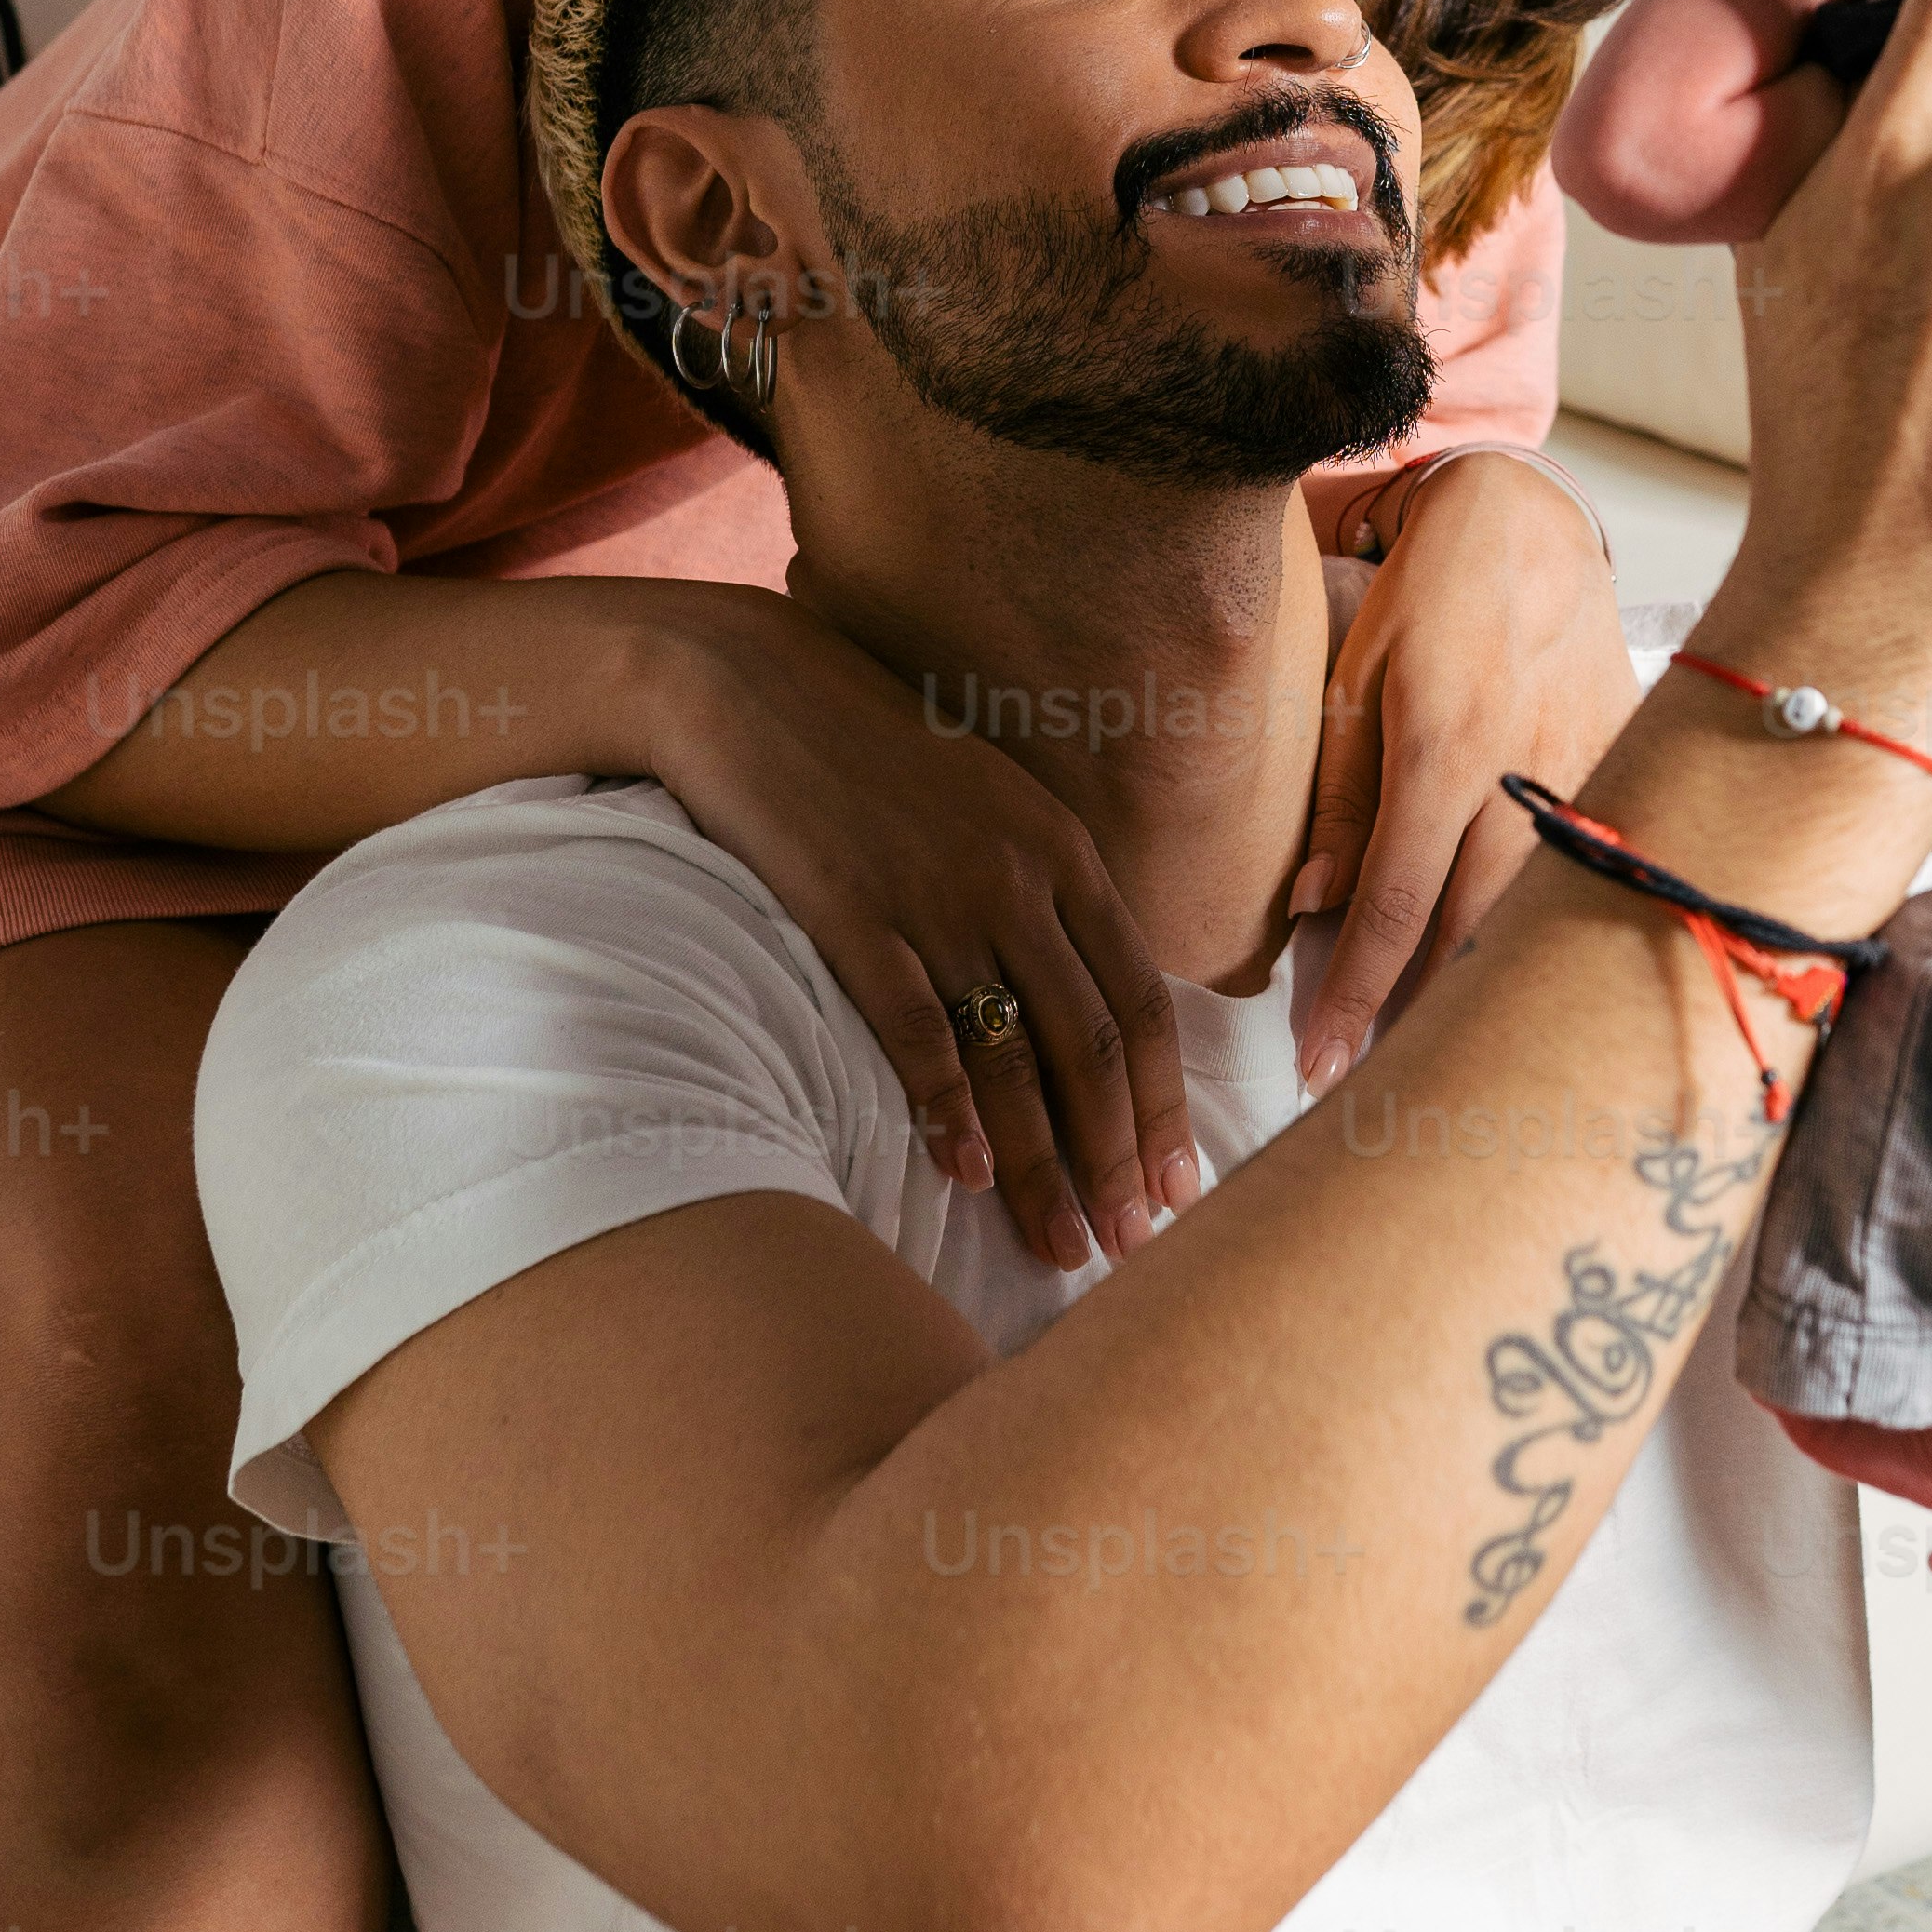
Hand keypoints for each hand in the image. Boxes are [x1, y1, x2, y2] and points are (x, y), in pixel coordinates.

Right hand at [622, 598, 1194, 1271]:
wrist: (751, 684)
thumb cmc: (872, 749)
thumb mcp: (988, 801)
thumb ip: (1042, 889)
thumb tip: (1078, 1000)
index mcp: (1064, 852)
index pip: (1141, 1001)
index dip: (1163, 1103)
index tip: (1179, 1185)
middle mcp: (1019, 879)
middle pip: (1092, 1045)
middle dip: (1118, 1157)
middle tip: (1132, 1244)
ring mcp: (939, 898)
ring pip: (1016, 1057)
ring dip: (1045, 1165)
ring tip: (1063, 1246)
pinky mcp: (856, 916)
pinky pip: (919, 1033)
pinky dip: (950, 1111)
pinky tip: (969, 1175)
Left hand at [1292, 460, 1639, 1087]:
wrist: (1527, 527)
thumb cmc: (1423, 597)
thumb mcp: (1352, 678)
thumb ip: (1337, 792)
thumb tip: (1315, 905)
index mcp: (1442, 747)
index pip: (1393, 904)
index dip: (1356, 994)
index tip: (1320, 1063)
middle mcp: (1521, 771)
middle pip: (1471, 932)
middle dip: (1420, 1020)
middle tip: (1375, 1092)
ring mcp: (1584, 774)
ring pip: (1536, 916)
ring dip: (1484, 989)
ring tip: (1438, 1055)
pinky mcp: (1624, 772)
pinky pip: (1589, 873)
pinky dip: (1551, 930)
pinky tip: (1522, 975)